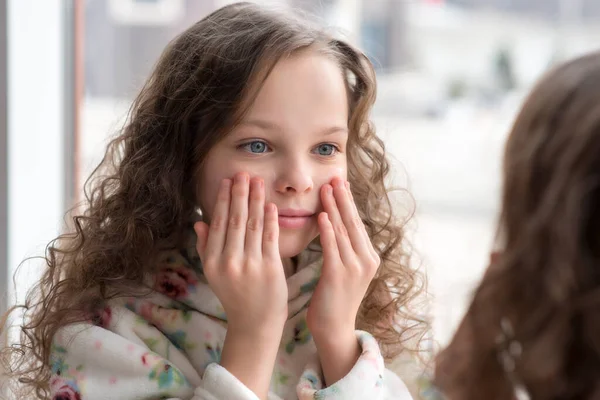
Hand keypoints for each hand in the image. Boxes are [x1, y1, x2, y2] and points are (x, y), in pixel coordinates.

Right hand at [194, 172, 287, 397]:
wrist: (255, 323)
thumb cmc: (235, 296)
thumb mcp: (213, 274)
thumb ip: (205, 247)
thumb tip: (199, 222)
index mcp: (212, 262)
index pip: (218, 224)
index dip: (223, 201)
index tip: (227, 182)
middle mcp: (229, 262)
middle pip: (235, 221)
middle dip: (239, 194)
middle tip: (243, 173)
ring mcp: (250, 265)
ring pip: (253, 225)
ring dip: (255, 200)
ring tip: (257, 181)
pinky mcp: (270, 268)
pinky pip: (270, 238)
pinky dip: (270, 219)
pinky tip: (270, 204)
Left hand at [307, 177, 379, 384]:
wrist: (334, 329)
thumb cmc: (334, 298)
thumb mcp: (344, 270)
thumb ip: (343, 248)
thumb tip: (334, 223)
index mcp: (369, 257)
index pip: (357, 223)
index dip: (347, 201)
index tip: (339, 182)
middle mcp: (367, 260)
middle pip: (352, 222)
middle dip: (342, 198)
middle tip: (334, 177)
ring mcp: (355, 268)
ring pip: (343, 231)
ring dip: (333, 207)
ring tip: (326, 188)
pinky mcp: (340, 276)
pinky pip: (333, 247)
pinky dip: (327, 230)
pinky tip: (322, 215)